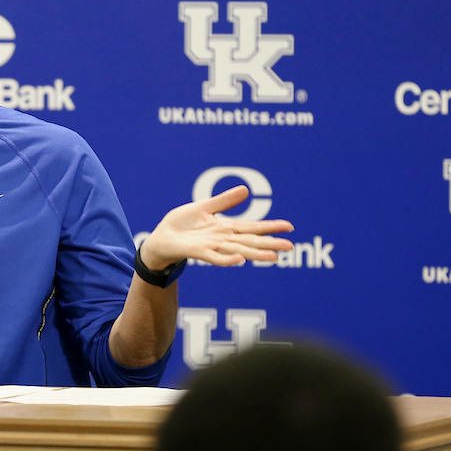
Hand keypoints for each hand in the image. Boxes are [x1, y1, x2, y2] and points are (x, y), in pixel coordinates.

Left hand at [141, 185, 293, 268]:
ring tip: (273, 256)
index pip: (252, 227)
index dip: (270, 227)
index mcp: (225, 228)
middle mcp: (222, 239)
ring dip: (254, 254)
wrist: (160, 237)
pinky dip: (226, 259)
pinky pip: (214, 257)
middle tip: (290, 246)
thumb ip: (224, 201)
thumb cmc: (181, 225)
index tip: (289, 226)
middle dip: (269, 243)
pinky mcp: (197, 251)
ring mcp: (211, 247)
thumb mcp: (204, 207)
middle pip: (250, 241)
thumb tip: (246, 190)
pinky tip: (239, 260)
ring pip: (237, 251)